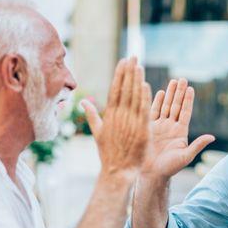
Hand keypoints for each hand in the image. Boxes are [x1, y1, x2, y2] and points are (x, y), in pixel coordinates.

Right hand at [81, 57, 150, 180]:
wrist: (118, 171)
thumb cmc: (108, 154)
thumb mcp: (97, 133)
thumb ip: (91, 116)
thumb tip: (82, 103)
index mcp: (109, 115)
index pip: (115, 90)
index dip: (119, 74)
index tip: (123, 61)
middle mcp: (118, 116)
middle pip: (124, 89)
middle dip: (128, 72)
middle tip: (133, 56)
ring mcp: (129, 122)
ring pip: (133, 97)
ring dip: (136, 80)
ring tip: (139, 65)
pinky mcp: (140, 129)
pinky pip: (143, 110)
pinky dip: (144, 97)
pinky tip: (146, 85)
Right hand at [141, 78, 214, 178]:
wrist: (152, 173)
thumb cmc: (170, 168)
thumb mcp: (186, 156)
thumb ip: (197, 144)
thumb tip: (212, 137)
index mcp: (180, 132)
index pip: (185, 112)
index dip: (188, 100)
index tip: (191, 88)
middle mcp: (171, 127)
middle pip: (176, 105)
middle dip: (179, 92)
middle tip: (182, 78)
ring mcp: (160, 127)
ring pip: (165, 106)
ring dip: (169, 94)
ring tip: (173, 81)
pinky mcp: (149, 128)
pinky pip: (153, 112)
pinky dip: (156, 102)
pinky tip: (158, 92)